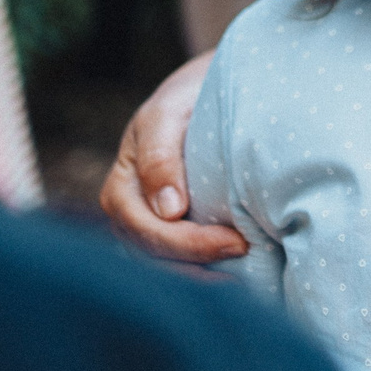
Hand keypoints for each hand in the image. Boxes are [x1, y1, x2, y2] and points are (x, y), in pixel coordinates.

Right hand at [96, 51, 247, 261]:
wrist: (207, 92)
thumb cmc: (188, 96)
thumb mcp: (170, 111)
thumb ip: (161, 152)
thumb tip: (169, 210)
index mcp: (122, 185)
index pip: (146, 229)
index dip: (188, 243)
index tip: (236, 242)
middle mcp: (129, 213)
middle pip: (153, 256)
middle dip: (199, 264)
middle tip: (248, 258)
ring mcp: (147, 226)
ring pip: (164, 268)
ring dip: (202, 276)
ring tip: (245, 278)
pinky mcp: (171, 232)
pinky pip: (180, 263)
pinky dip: (206, 270)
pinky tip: (238, 273)